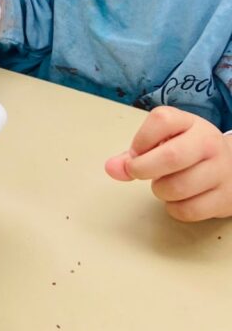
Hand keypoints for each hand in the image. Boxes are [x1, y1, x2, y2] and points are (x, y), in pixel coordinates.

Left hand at [105, 105, 231, 221]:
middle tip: (137, 172)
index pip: (161, 119)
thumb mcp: (167, 141)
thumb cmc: (191, 152)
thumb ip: (136, 153)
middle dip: (144, 168)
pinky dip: (174, 209)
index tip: (136, 152)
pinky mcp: (225, 199)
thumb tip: (111, 168)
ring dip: (159, 190)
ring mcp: (221, 171)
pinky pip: (189, 210)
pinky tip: (177, 200)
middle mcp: (209, 143)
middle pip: (171, 156)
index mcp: (191, 123)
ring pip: (178, 187)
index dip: (141, 138)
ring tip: (163, 185)